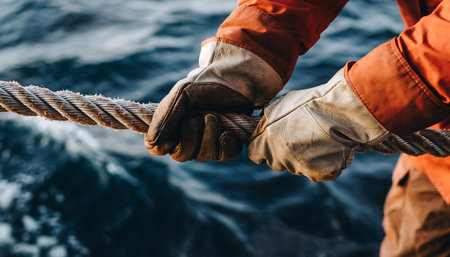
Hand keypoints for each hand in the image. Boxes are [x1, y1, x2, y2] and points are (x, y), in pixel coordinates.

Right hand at [145, 40, 282, 161]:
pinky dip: (226, 142)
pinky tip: (227, 129)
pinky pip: (224, 155)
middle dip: (191, 133)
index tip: (176, 125)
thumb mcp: (182, 94)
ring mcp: (208, 144)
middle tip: (200, 113)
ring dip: (209, 133)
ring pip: (203, 156)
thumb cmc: (205, 83)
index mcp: (170, 127)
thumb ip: (165, 117)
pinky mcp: (228, 145)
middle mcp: (187, 139)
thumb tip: (151, 142)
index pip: (157, 148)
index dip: (165, 142)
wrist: (236, 76)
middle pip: (181, 155)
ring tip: (215, 115)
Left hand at [247, 68, 390, 180]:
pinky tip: (330, 146)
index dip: (261, 147)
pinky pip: (319, 171)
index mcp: (266, 141)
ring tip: (319, 136)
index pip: (254, 154)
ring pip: (298, 166)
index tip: (269, 141)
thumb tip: (261, 127)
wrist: (340, 112)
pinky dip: (324, 162)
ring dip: (304, 156)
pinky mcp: (321, 174)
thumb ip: (266, 121)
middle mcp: (280, 159)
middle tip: (300, 134)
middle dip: (283, 152)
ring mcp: (300, 168)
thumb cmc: (310, 104)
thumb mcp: (279, 106)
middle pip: (276, 162)